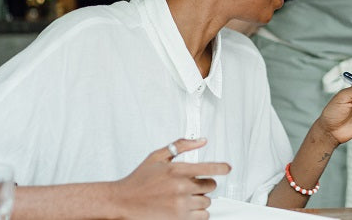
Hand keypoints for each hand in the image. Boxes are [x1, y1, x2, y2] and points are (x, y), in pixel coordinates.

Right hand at [110, 138, 230, 219]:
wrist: (124, 201)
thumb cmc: (139, 180)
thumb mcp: (157, 156)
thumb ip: (181, 146)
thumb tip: (201, 140)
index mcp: (177, 170)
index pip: (209, 168)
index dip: (222, 167)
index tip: (227, 168)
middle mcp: (181, 187)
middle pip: (210, 186)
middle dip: (204, 184)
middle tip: (192, 184)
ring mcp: (181, 204)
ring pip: (207, 201)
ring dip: (200, 198)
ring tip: (185, 196)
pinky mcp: (179, 219)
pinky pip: (203, 216)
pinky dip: (199, 212)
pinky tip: (187, 207)